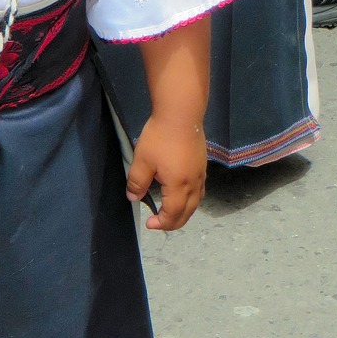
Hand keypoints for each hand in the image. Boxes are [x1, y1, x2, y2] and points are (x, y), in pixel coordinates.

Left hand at [126, 114, 205, 230]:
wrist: (181, 114)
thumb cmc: (160, 137)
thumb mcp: (142, 161)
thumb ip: (137, 182)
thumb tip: (133, 198)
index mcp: (178, 186)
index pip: (172, 213)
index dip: (162, 222)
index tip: (150, 223)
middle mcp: (193, 183)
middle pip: (187, 212)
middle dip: (174, 222)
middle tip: (159, 223)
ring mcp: (201, 174)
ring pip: (196, 202)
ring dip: (184, 213)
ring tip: (172, 213)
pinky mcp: (203, 165)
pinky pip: (200, 191)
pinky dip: (192, 200)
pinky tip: (184, 195)